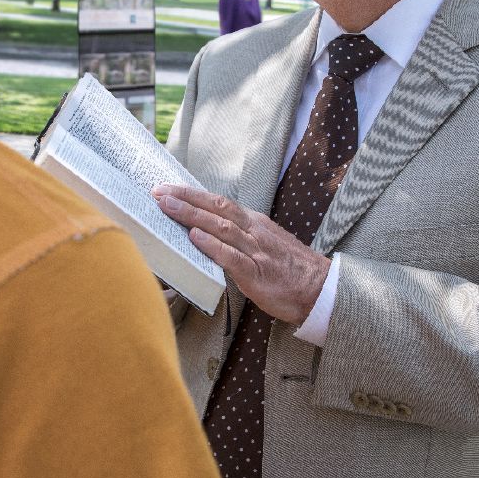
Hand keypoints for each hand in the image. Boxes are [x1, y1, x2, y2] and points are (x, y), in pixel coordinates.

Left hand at [153, 184, 330, 323]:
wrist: (320, 289)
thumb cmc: (289, 269)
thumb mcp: (263, 243)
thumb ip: (238, 236)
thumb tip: (206, 230)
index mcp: (253, 222)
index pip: (218, 202)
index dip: (192, 194)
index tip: (168, 188)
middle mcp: (253, 230)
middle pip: (216, 207)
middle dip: (185, 198)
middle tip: (158, 192)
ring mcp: (255, 250)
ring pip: (220, 226)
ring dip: (192, 215)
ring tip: (168, 207)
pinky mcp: (257, 273)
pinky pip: (231, 256)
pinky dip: (212, 245)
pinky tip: (195, 237)